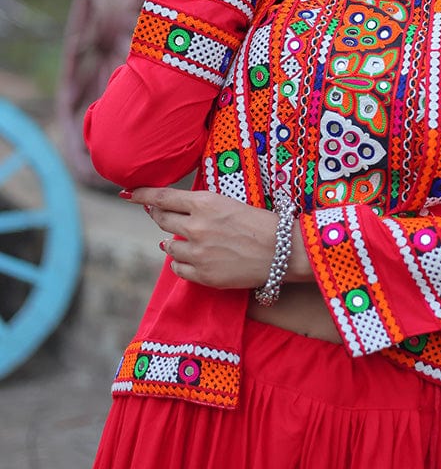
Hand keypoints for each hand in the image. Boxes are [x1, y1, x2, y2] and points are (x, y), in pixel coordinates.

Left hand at [123, 187, 279, 289]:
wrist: (283, 252)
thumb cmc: (262, 224)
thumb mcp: (230, 204)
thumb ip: (201, 206)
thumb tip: (172, 209)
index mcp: (205, 203)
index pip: (162, 197)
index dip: (142, 194)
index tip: (128, 194)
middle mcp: (196, 226)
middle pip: (161, 220)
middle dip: (159, 216)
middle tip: (161, 216)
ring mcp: (198, 252)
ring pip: (168, 246)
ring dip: (173, 242)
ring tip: (190, 241)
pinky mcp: (203, 275)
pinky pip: (178, 268)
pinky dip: (182, 263)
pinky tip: (194, 258)